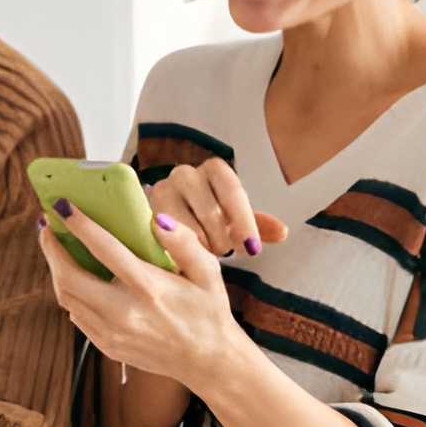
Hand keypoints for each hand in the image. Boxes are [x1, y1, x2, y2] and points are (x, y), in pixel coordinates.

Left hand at [37, 198, 249, 390]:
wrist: (208, 362)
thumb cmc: (209, 311)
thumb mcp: (208, 272)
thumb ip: (183, 242)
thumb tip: (155, 219)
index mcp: (149, 288)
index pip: (105, 250)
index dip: (80, 226)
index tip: (62, 206)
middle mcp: (125, 312)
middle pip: (70, 278)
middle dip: (52, 250)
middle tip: (47, 228)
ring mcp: (112, 333)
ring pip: (68, 298)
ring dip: (57, 270)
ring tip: (56, 248)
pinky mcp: (108, 346)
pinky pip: (77, 316)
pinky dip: (70, 294)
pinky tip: (74, 278)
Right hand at [145, 159, 287, 257]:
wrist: (169, 221)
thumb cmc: (209, 221)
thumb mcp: (235, 222)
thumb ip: (258, 226)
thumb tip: (283, 232)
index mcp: (215, 169)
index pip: (233, 189)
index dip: (244, 221)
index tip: (252, 249)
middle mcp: (186, 172)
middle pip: (209, 208)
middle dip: (221, 238)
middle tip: (225, 254)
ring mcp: (161, 188)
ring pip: (185, 222)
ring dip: (199, 244)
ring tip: (206, 254)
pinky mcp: (142, 208)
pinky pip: (162, 232)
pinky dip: (177, 247)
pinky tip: (185, 257)